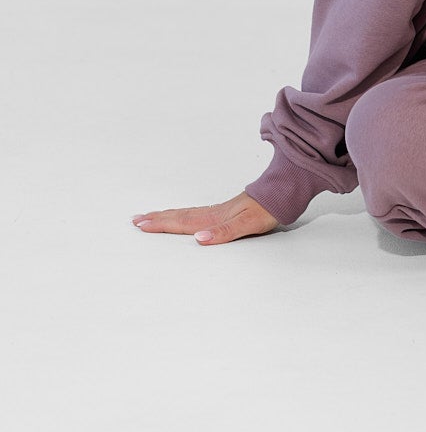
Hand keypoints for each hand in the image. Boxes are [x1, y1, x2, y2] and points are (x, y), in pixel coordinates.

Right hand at [131, 192, 280, 244]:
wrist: (284, 193)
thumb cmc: (268, 209)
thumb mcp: (248, 224)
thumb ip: (224, 232)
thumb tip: (199, 239)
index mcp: (215, 218)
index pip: (183, 222)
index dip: (162, 224)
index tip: (141, 224)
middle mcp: (214, 213)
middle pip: (180, 216)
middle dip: (157, 219)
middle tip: (135, 220)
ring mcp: (220, 211)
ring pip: (187, 214)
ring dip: (167, 216)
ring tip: (150, 216)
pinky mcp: (227, 211)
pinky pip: (198, 214)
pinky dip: (184, 216)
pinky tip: (183, 219)